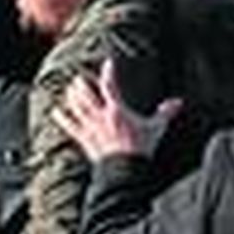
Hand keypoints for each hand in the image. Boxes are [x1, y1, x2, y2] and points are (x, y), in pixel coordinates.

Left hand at [50, 59, 182, 162]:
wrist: (125, 170)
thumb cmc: (140, 149)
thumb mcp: (155, 129)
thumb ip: (165, 113)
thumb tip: (179, 103)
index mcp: (117, 110)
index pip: (110, 86)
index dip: (108, 72)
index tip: (108, 63)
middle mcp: (101, 116)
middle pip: (86, 95)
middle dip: (80, 85)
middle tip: (77, 78)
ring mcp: (91, 128)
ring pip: (76, 108)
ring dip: (71, 97)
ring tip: (68, 89)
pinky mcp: (84, 139)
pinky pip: (70, 127)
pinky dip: (62, 118)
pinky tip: (55, 111)